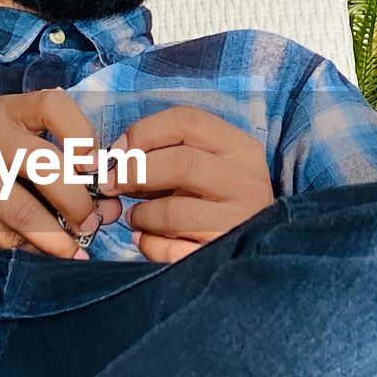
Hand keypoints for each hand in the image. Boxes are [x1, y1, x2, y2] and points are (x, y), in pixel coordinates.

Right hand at [0, 89, 120, 258]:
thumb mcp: (27, 152)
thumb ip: (70, 174)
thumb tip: (109, 210)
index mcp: (9, 111)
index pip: (53, 106)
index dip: (82, 135)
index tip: (96, 167)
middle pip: (44, 164)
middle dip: (77, 200)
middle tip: (92, 222)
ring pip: (22, 210)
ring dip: (57, 237)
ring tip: (75, 249)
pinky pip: (3, 237)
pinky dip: (31, 251)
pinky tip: (44, 255)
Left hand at [99, 107, 274, 262]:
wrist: (263, 242)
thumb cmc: (221, 196)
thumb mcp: (207, 163)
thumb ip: (166, 154)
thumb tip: (114, 162)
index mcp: (240, 148)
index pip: (187, 121)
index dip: (143, 132)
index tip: (118, 151)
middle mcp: (246, 181)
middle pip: (180, 163)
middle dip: (134, 172)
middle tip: (113, 185)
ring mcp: (239, 221)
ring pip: (173, 212)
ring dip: (141, 215)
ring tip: (137, 217)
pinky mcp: (224, 254)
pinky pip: (173, 252)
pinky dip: (149, 245)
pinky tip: (147, 239)